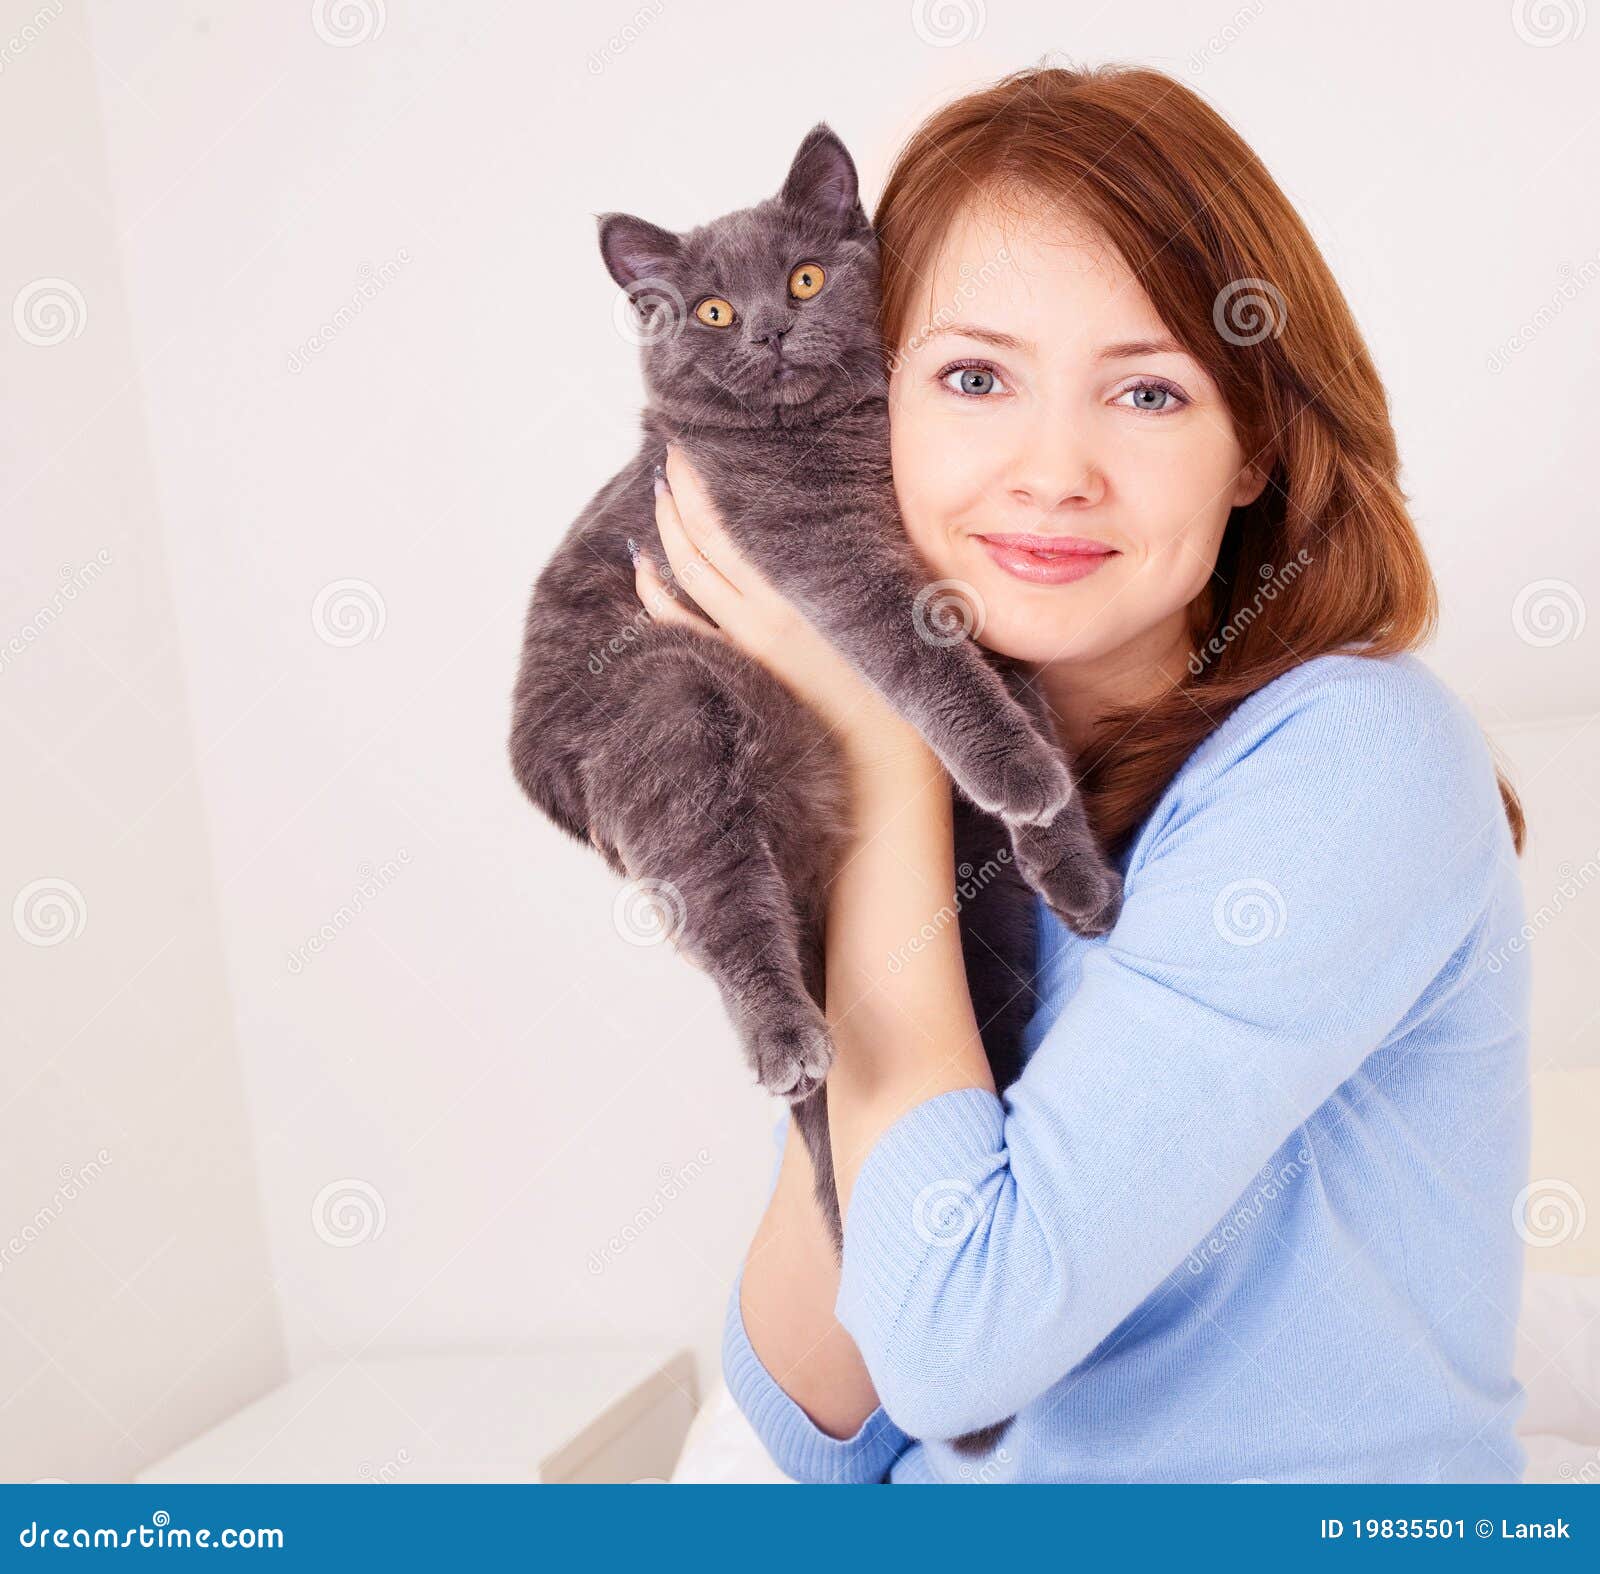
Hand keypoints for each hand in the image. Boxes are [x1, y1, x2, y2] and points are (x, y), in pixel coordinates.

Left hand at [637, 442, 936, 780]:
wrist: (881, 762)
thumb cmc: (903, 677)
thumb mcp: (898, 597)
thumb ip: (867, 545)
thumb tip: (849, 494)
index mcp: (802, 583)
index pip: (734, 512)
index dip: (707, 472)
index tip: (699, 438)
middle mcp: (765, 608)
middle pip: (702, 532)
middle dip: (682, 487)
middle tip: (674, 449)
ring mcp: (745, 640)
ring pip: (686, 572)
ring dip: (665, 529)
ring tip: (661, 495)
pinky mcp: (738, 668)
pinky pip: (677, 624)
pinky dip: (652, 592)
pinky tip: (643, 567)